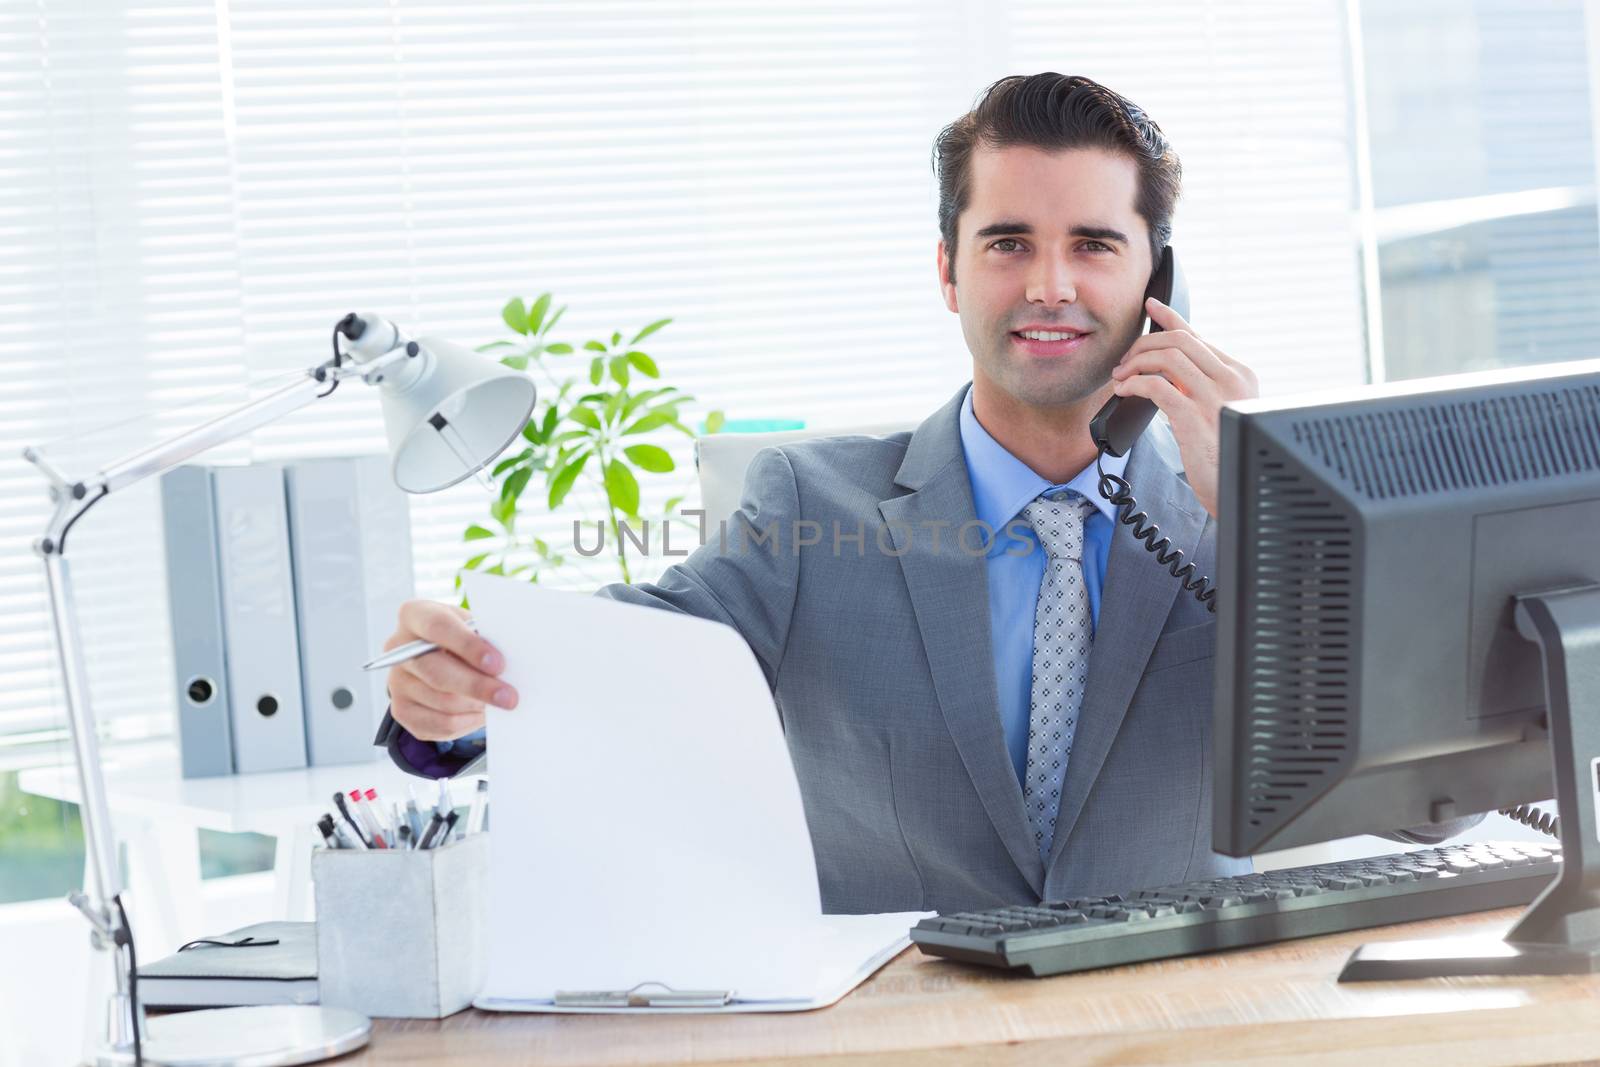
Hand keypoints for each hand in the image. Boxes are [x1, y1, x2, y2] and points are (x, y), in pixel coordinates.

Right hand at [384, 600, 517, 741]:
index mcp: (415, 615)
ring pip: (443, 702)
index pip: (438, 627)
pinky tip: (480, 712)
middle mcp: (398, 648)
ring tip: (498, 702)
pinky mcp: (401, 709)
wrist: (439, 656)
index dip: (468, 646)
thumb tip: (508, 666)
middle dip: (478, 687)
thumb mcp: (471, 626)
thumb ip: (484, 638)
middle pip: (438, 673)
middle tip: (509, 697)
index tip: (497, 664)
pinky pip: (440, 724)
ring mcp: (397, 681)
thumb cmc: (461, 637)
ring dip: (477, 706)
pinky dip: (467, 722)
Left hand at [1109, 297, 1258, 516]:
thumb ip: (1201, 389)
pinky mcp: (1196, 418)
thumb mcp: (1220, 413)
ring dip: (1136, 363)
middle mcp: (1233, 380)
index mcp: (1241, 375)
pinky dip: (1135, 384)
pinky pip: (1157, 386)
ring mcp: (1216, 397)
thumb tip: (1166, 370)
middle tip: (1125, 361)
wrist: (1239, 492)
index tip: (1151, 307)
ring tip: (1121, 377)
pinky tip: (1124, 391)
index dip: (1170, 319)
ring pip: (1168, 357)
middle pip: (1180, 340)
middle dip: (1145, 344)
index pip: (1199, 337)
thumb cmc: (1224, 457)